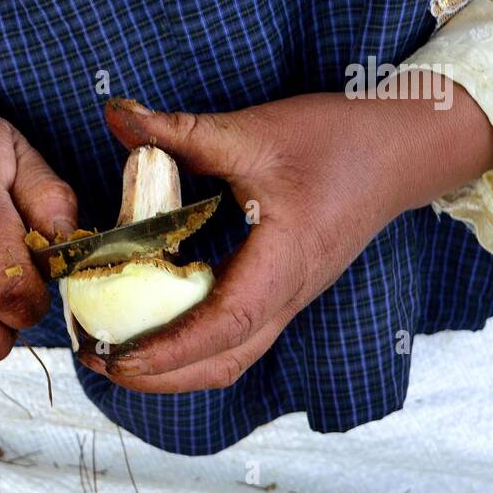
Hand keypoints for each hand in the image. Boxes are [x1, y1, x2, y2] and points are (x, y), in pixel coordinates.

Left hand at [88, 88, 492, 391]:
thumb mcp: (256, 131)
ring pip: (225, 363)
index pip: (223, 326)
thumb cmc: (336, 142)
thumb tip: (115, 116)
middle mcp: (285, 299)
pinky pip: (230, 345)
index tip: (116, 355)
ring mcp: (284, 306)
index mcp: (284, 265)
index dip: (169, 348)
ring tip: (113, 355)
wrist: (397, 155)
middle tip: (94, 358)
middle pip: (218, 366)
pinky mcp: (279, 300)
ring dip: (169, 372)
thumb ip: (182, 131)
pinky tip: (149, 333)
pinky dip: (187, 352)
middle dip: (155, 375)